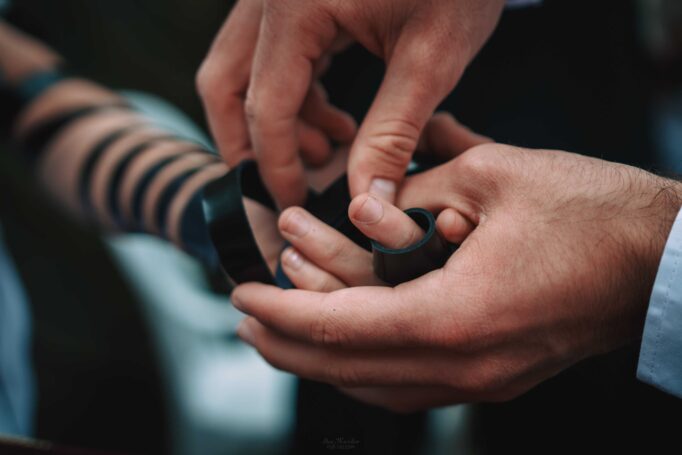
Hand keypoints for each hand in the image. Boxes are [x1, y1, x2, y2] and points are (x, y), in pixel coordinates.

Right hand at [197, 0, 504, 207]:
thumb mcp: (431, 58)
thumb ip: (392, 133)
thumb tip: (367, 198)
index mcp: (296, 5)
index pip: (266, 105)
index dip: (277, 164)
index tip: (295, 203)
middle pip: (227, 81)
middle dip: (248, 143)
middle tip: (283, 186)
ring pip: (244, 67)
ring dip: (277, 119)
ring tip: (330, 149)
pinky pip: (273, 53)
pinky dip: (295, 94)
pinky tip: (336, 120)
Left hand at [231, 143, 681, 411]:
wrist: (661, 259)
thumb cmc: (590, 214)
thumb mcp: (493, 176)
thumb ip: (415, 192)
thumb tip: (363, 209)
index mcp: (456, 317)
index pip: (342, 328)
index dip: (283, 312)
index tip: (241, 295)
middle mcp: (463, 366)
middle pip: (348, 368)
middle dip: (287, 342)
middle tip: (245, 318)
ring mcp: (480, 381)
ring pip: (374, 387)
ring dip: (320, 360)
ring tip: (278, 334)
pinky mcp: (491, 376)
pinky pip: (407, 387)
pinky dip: (362, 368)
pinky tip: (343, 349)